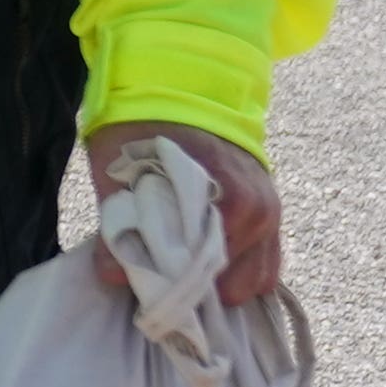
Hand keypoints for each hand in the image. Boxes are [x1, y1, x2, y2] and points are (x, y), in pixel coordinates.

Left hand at [82, 120, 281, 309]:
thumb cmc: (145, 130)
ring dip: (220, 284)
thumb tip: (113, 276)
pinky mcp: (272, 218)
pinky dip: (239, 273)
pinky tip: (209, 270)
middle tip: (163, 286)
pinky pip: (265, 265)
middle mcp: (258, 211)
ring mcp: (271, 215)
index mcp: (227, 199)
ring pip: (253, 278)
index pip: (204, 269)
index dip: (173, 287)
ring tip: (184, 276)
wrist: (179, 92)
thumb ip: (116, 224)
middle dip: (197, 290)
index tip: (149, 294)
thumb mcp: (117, 170)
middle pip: (232, 281)